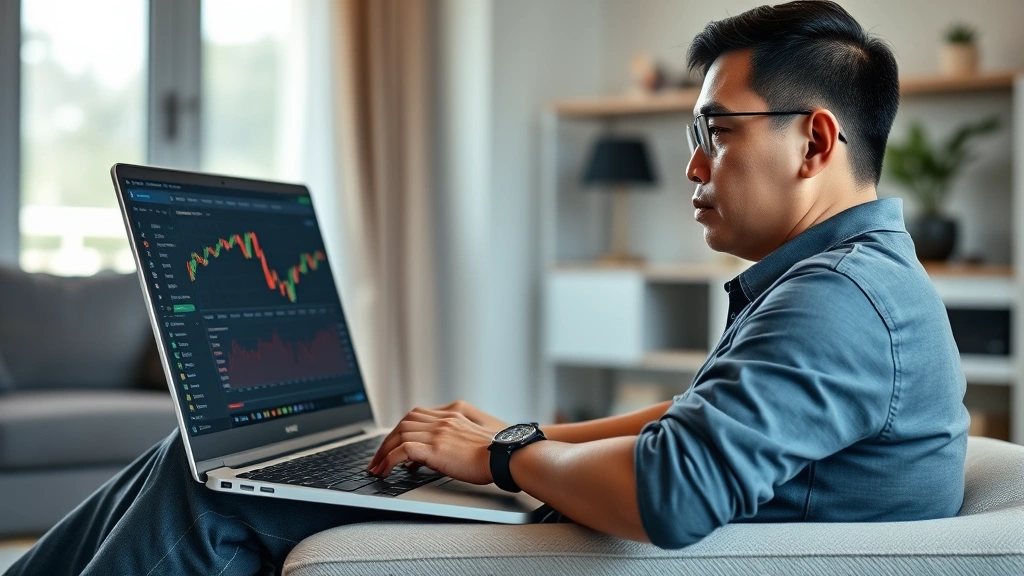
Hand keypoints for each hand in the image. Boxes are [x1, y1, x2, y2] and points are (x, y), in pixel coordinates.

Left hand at [367, 404, 504, 484]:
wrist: (505, 456)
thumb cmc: (493, 453)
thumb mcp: (469, 439)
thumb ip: (449, 440)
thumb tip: (428, 456)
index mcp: (451, 414)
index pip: (415, 415)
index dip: (400, 430)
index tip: (393, 445)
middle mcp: (442, 419)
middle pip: (403, 423)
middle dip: (386, 441)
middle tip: (378, 458)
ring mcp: (438, 432)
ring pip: (399, 435)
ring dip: (383, 452)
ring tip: (377, 468)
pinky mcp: (435, 448)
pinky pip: (402, 450)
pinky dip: (389, 460)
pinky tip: (385, 471)